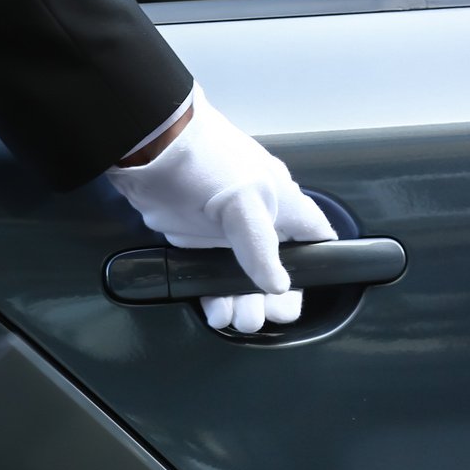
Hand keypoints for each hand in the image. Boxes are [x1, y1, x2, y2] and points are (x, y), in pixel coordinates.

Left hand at [106, 88, 335, 332]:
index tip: (307, 290)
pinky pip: (213, 279)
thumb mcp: (244, 202)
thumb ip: (262, 247)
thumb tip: (277, 285)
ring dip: (245, 303)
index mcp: (284, 205)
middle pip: (281, 270)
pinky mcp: (198, 243)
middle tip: (264, 315)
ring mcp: (228, 234)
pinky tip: (216, 313)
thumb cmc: (207, 163)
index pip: (316, 238)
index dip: (319, 266)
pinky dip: (216, 299)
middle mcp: (261, 221)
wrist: (151, 150)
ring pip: (245, 280)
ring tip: (239, 319)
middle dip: (275, 298)